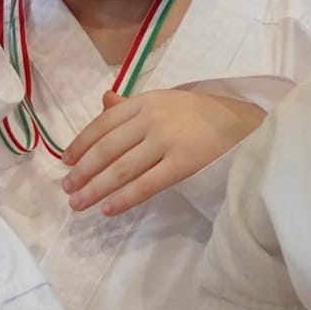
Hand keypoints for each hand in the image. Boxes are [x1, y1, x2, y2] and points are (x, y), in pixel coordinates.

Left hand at [60, 89, 263, 215]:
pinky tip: (108, 209)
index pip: (103, 124)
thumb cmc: (200, 114)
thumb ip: (132, 106)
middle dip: (83, 171)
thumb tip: (103, 101)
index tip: (65, 161)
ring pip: (122, 168)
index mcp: (144, 101)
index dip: (81, 144)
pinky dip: (124, 198)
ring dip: (96, 188)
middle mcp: (151, 119)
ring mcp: (166, 141)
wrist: (244, 123)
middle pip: (108, 148)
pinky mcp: (183, 164)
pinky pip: (147, 185)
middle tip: (67, 189)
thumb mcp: (164, 101)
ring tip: (79, 203)